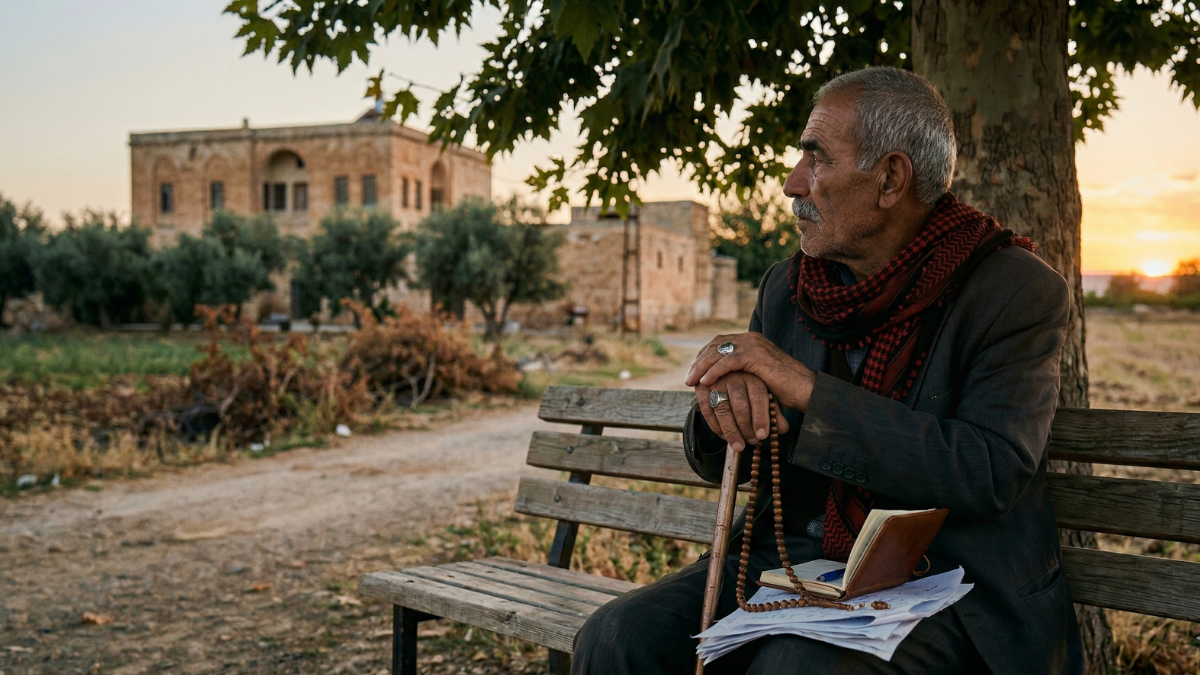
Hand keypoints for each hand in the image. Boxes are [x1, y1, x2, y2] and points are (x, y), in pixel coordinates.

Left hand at [685, 333, 817, 412]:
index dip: (703, 357)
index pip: (718, 343)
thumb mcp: (756, 376)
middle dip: (699, 362)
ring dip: (701, 367)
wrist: (804, 389)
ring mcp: (753, 344)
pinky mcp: (755, 355)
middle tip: (688, 378)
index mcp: (750, 340)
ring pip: (718, 352)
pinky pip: (728, 362)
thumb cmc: (783, 388)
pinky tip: (705, 382)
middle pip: (715, 345)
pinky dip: (714, 371)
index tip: (693, 372)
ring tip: (691, 382)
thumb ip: (740, 372)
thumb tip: (720, 382)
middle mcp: (750, 338)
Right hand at [695, 371, 790, 451]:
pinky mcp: (702, 388)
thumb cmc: (749, 385)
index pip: (758, 397)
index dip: (761, 418)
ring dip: (731, 431)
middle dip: (746, 428)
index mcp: (752, 376)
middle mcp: (734, 376)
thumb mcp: (765, 393)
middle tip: (752, 443)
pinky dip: (715, 426)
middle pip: (740, 405)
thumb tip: (783, 429)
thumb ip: (773, 410)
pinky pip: (707, 410)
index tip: (763, 436)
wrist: (723, 367)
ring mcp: (716, 381)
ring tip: (738, 446)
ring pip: (723, 410)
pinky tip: (723, 437)